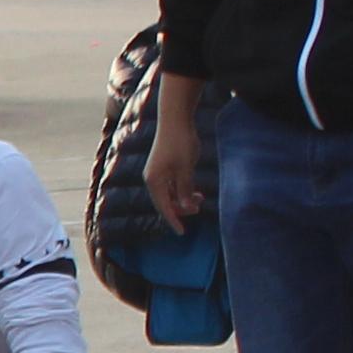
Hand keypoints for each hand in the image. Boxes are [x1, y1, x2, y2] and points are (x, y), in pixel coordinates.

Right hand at [145, 85, 205, 228]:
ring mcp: (158, 172)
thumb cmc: (180, 143)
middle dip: (181, 208)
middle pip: (165, 202)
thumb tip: (185, 208)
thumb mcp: (185, 169)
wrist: (175, 119)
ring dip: (183, 199)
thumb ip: (184, 189)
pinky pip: (172, 185)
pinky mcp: (164, 166)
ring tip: (200, 199)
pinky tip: (194, 190)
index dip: (174, 220)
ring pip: (170, 193)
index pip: (163, 207)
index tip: (182, 233)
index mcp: (154, 181)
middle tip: (199, 208)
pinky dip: (182, 190)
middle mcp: (152, 179)